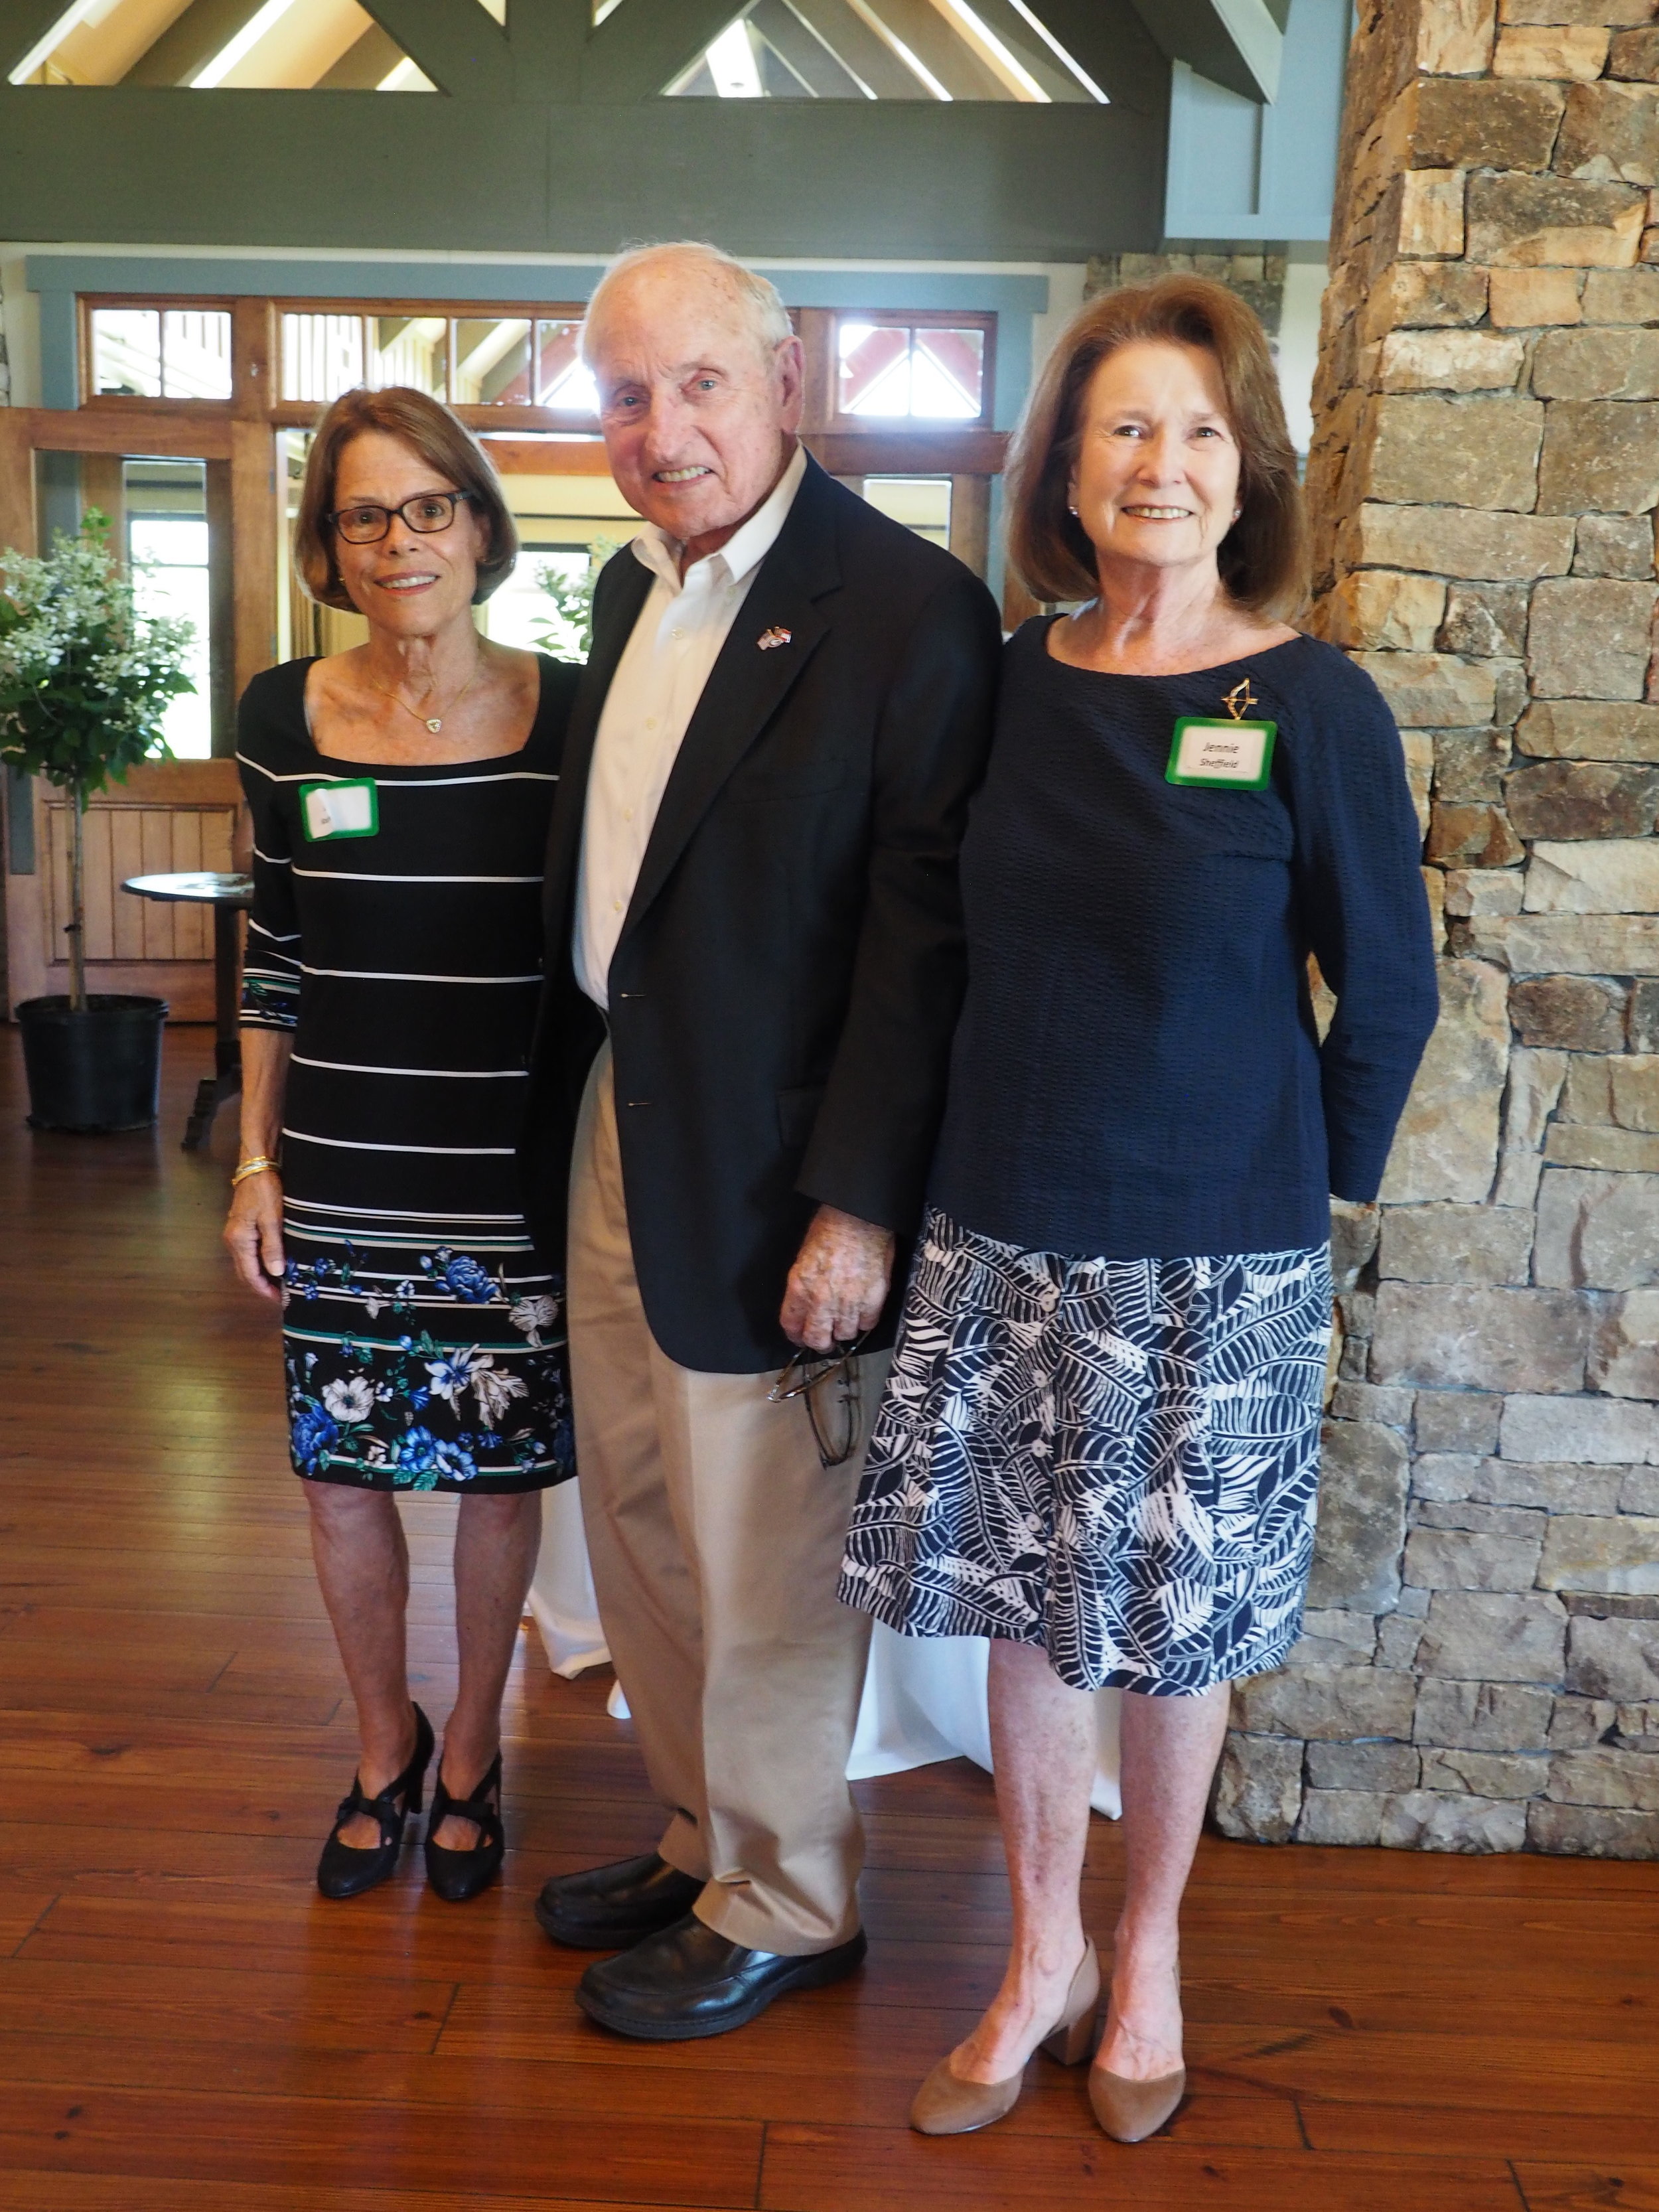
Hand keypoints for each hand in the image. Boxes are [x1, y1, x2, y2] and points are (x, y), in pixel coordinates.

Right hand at [224, 1170, 285, 1302]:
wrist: (256, 1167)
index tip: (280, 1298)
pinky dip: (260, 1261)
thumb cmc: (264, 1191)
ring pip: (247, 1262)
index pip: (249, 1274)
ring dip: (261, 1274)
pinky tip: (273, 1261)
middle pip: (245, 1271)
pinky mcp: (242, 1226)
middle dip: (261, 1285)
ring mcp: (236, 1233)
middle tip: (281, 1293)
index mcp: (239, 1240)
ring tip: (280, 1281)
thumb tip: (275, 1273)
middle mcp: (233, 1240)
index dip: (264, 1289)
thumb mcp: (272, 1219)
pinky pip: (249, 1251)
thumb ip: (272, 1247)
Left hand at [780, 1204, 895, 1351]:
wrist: (859, 1218)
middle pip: (818, 1339)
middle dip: (820, 1342)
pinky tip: (863, 1311)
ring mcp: (848, 1303)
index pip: (792, 1325)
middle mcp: (822, 1300)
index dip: (796, 1335)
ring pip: (844, 1334)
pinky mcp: (872, 1300)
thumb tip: (807, 1305)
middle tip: (825, 1339)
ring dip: (844, 1330)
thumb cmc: (830, 1229)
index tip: (801, 1336)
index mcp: (800, 1287)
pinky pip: (867, 1324)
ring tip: (846, 1320)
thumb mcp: (804, 1257)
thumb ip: (804, 1286)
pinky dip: (865, 1320)